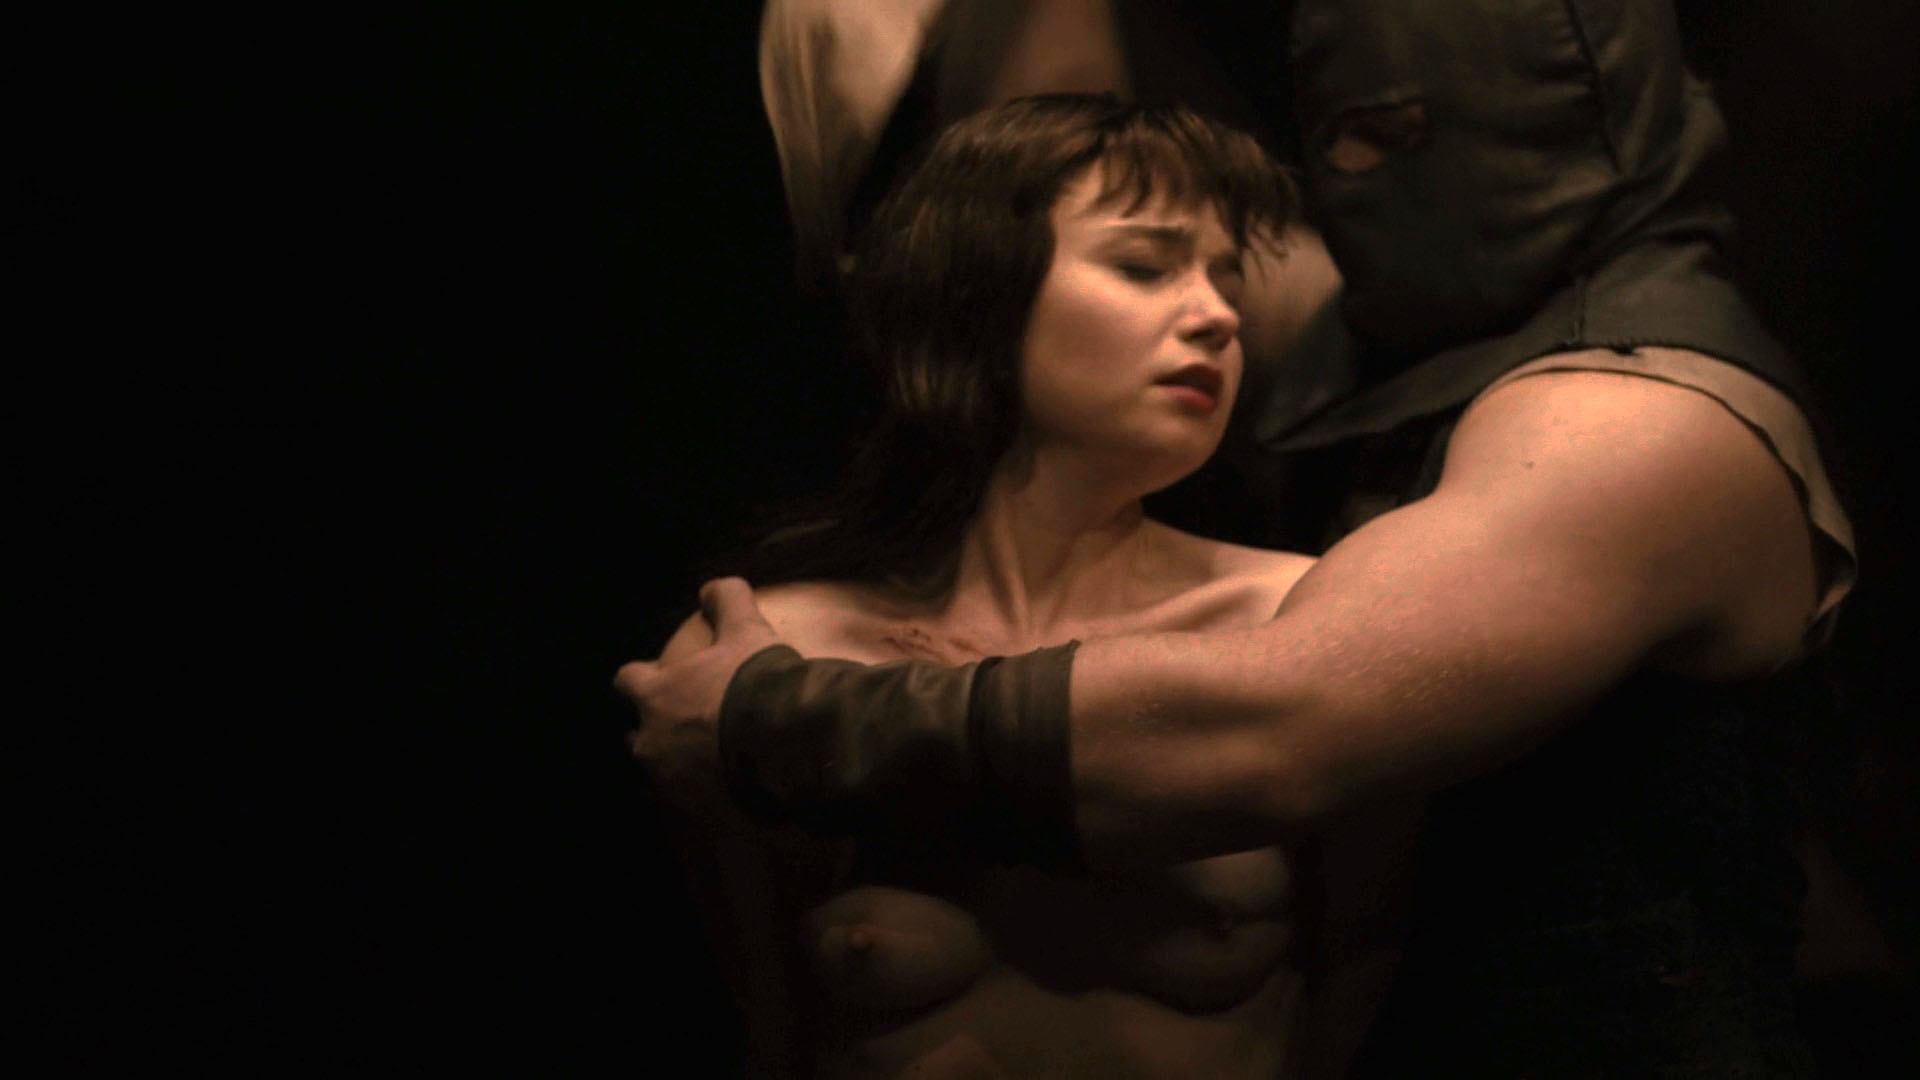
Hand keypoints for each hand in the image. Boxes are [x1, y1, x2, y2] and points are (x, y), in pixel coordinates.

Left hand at [616, 578, 781, 806]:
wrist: (784, 744)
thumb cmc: (755, 682)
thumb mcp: (746, 630)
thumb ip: (727, 602)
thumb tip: (713, 586)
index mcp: (655, 696)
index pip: (626, 681)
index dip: (640, 678)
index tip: (658, 677)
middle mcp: (653, 742)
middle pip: (639, 735)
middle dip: (656, 729)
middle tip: (689, 721)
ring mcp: (673, 782)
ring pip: (665, 772)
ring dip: (682, 763)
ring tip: (716, 757)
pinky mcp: (701, 811)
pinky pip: (699, 801)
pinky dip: (711, 792)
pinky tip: (737, 784)